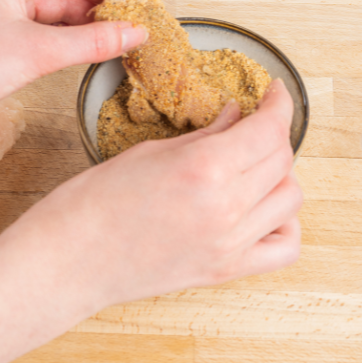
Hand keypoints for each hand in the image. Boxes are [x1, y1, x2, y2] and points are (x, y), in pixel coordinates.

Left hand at [0, 0, 146, 142]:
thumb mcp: (38, 52)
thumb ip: (93, 42)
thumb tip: (133, 33)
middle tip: (129, 19)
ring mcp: (3, 8)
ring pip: (58, 2)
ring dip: (88, 17)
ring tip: (117, 37)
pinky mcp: (1, 36)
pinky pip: (46, 26)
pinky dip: (71, 35)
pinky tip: (91, 50)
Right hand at [4, 78, 302, 310]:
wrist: (70, 260)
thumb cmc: (95, 202)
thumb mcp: (150, 151)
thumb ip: (205, 136)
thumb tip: (237, 118)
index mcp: (205, 169)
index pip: (269, 129)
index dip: (279, 103)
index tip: (275, 92)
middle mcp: (226, 208)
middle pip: (282, 160)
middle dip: (275, 132)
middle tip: (256, 121)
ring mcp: (230, 244)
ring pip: (291, 199)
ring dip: (280, 174)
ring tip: (254, 163)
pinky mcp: (225, 271)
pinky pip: (284, 248)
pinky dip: (284, 224)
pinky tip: (262, 209)